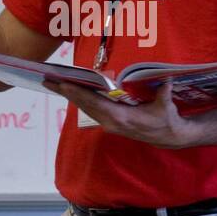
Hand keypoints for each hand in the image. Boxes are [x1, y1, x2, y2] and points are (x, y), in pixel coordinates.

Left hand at [43, 78, 196, 148]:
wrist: (169, 137)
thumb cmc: (166, 119)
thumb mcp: (165, 105)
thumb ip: (163, 93)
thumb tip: (165, 81)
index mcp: (121, 118)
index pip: (95, 102)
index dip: (78, 92)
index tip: (63, 83)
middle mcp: (111, 122)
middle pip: (84, 105)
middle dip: (65, 91)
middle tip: (47, 79)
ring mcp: (109, 124)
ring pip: (85, 108)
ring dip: (69, 95)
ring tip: (53, 83)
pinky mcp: (110, 123)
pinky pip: (91, 110)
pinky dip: (80, 99)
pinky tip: (71, 91)